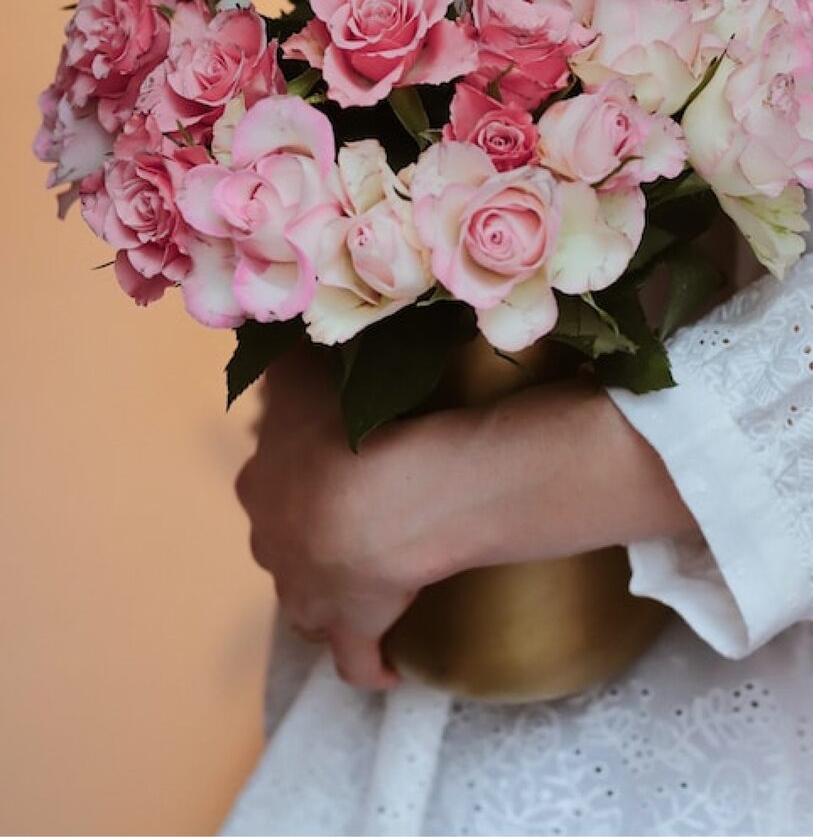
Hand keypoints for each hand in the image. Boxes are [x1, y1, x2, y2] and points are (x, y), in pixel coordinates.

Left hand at [235, 345, 695, 690]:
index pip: (271, 485)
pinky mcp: (349, 630)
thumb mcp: (305, 375)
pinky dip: (368, 662)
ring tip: (369, 579)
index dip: (298, 478)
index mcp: (265, 487)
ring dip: (330, 592)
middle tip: (355, 520)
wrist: (380, 501)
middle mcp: (274, 543)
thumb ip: (283, 351)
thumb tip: (260, 317)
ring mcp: (307, 593)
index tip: (329, 469)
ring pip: (309, 599)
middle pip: (285, 541)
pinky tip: (383, 666)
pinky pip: (354, 657)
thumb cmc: (346, 427)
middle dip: (308, 536)